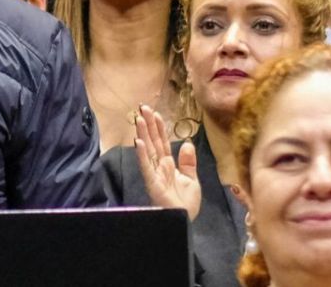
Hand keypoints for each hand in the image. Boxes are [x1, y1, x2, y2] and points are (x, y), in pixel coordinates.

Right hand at [134, 105, 201, 220]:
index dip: (158, 127)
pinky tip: (138, 142)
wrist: (184, 221)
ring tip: (138, 119)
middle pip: (153, 142)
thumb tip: (187, 143)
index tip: (154, 113)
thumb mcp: (192, 180)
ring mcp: (155, 174)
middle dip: (148, 125)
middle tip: (142, 108)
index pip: (162, 142)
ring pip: (148, 150)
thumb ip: (188, 163)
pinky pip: (146, 166)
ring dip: (142, 134)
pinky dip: (142, 154)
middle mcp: (159, 166)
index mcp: (169, 165)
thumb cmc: (186, 204)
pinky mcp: (153, 183)